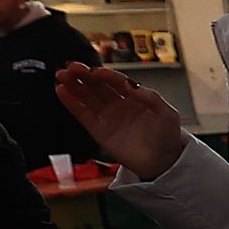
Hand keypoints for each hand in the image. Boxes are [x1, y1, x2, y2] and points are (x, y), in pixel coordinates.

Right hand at [50, 60, 190, 178]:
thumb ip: (152, 98)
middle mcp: (118, 103)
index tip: (94, 71)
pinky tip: (61, 91)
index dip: (104, 75)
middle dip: (83, 75)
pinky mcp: (98, 130)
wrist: (162, 162)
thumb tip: (134, 85)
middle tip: (70, 67)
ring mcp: (107, 116)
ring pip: (87, 97)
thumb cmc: (167, 137)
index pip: (115, 80)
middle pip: (97, 85)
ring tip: (60, 75)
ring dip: (73, 85)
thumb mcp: (167, 114)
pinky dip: (71, 103)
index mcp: (134, 96)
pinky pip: (82, 114)